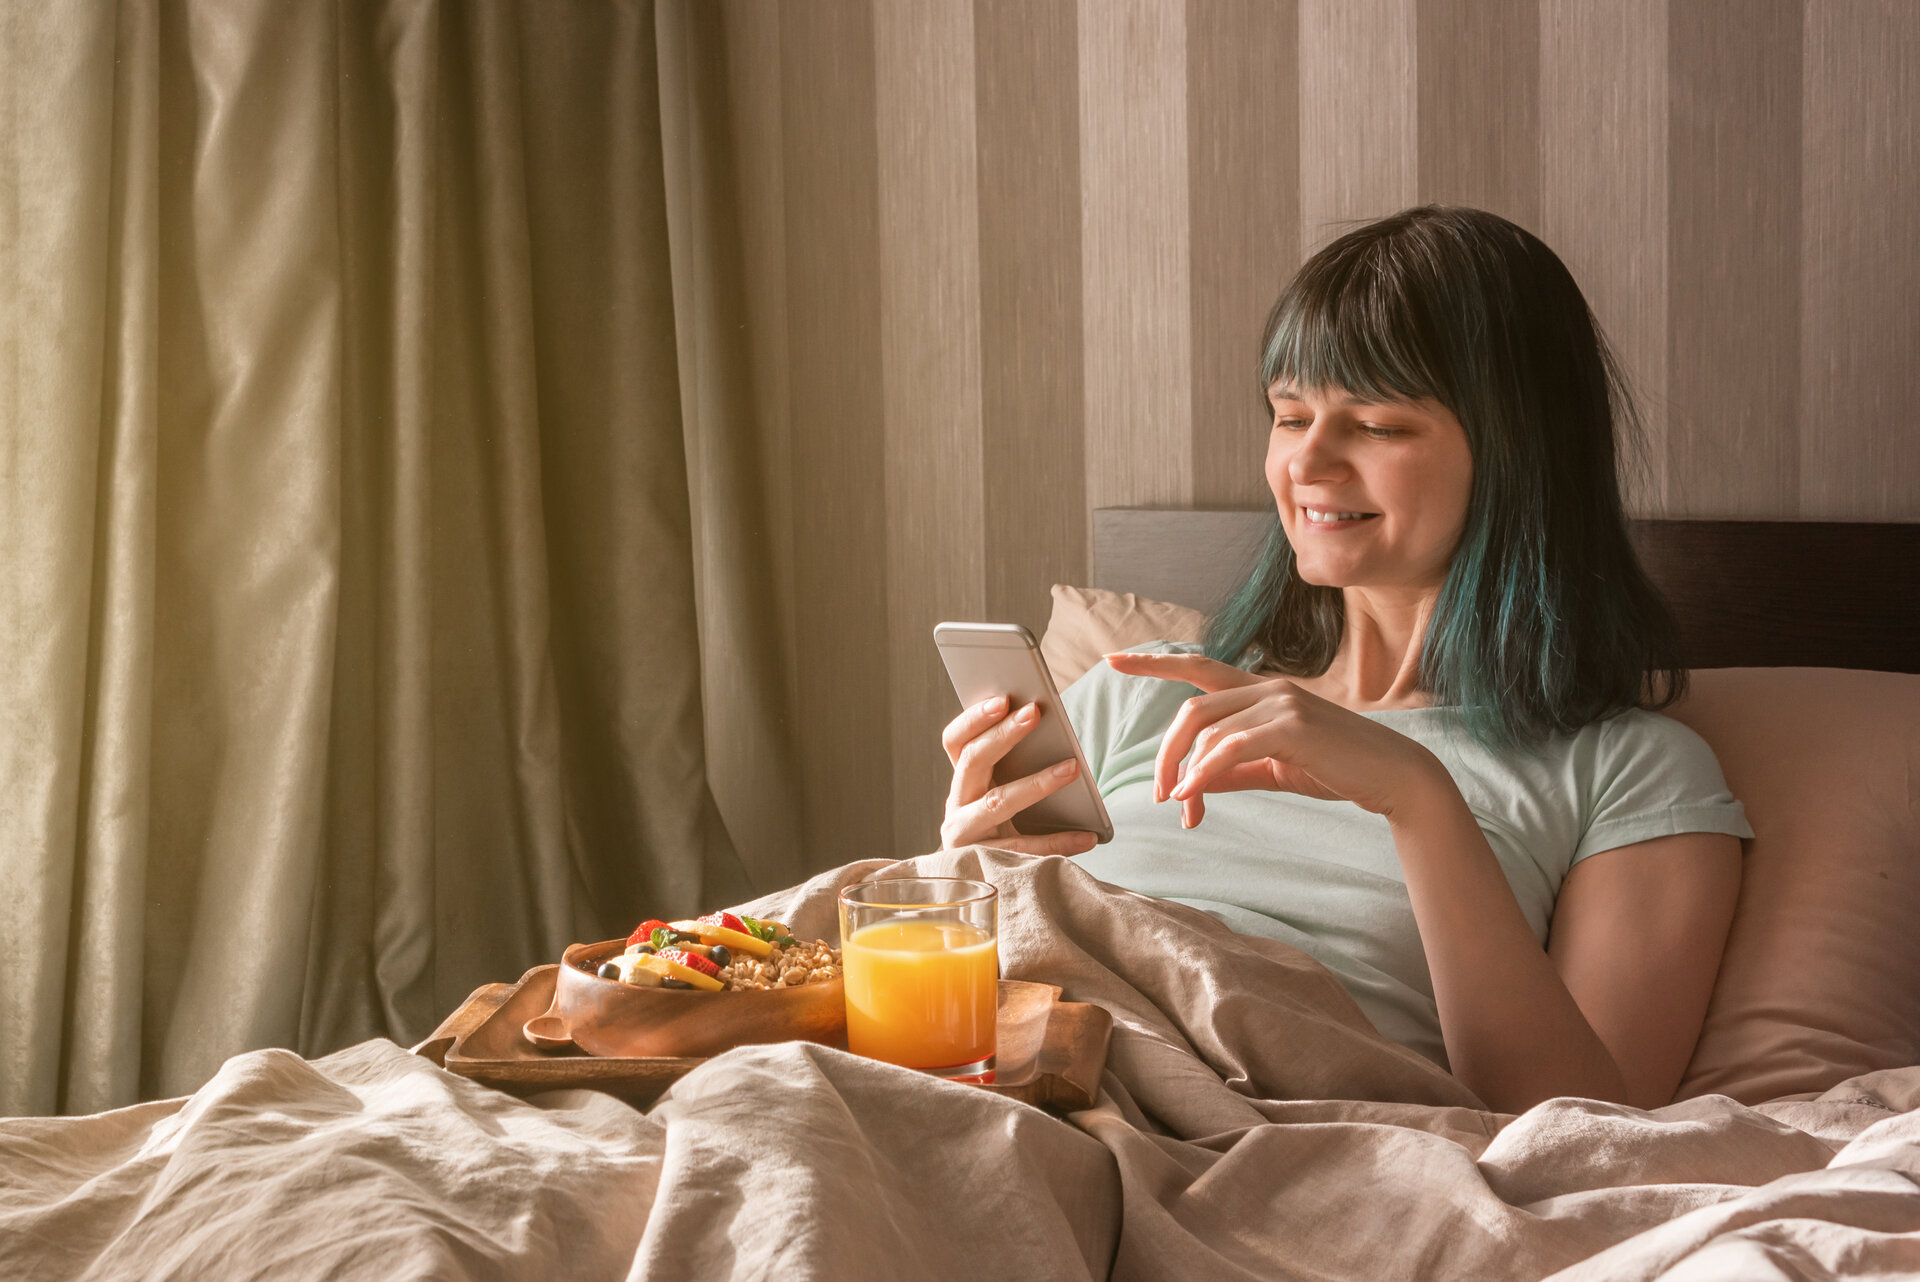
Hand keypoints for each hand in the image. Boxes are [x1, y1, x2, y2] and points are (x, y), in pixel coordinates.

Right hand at [939, 695, 1099, 854]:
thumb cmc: (1008, 833)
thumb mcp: (1005, 797)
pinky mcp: (983, 865)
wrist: (994, 895)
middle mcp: (956, 807)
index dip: (974, 719)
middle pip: (972, 762)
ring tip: (1073, 767)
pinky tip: (1088, 835)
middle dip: (1002, 735)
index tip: (1003, 698)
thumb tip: (1046, 727)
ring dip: (1036, 782)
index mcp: (961, 783)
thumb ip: (1016, 767)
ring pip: (997, 801)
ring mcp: (965, 838)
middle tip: (1035, 713)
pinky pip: (1024, 848)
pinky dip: (1058, 841)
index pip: (955, 741)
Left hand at [1101, 651, 1446, 826]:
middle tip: (1157, 795)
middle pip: (1190, 712)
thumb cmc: (1334, 768)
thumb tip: (1187, 783)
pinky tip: (1190, 797)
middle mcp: (1267, 687)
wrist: (1391, 777)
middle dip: (1164, 754)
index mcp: (1260, 691)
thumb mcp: (1272, 767)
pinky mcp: (1291, 726)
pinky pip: (1229, 747)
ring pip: (1206, 732)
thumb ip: (1230, 770)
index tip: (1113, 660)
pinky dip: (1203, 772)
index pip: (1198, 667)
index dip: (1154, 664)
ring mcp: (1280, 702)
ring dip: (1183, 774)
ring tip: (1180, 807)